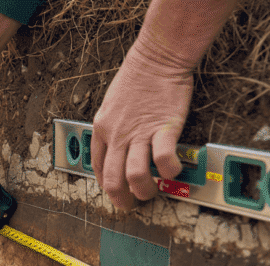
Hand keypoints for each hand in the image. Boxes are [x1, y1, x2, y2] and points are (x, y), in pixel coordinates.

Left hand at [90, 44, 193, 209]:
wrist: (157, 57)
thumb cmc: (138, 78)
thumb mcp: (112, 105)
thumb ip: (112, 128)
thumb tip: (117, 148)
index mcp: (102, 129)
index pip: (97, 167)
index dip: (106, 186)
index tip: (115, 193)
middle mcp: (117, 134)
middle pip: (112, 179)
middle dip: (121, 199)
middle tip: (131, 204)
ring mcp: (139, 133)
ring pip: (134, 175)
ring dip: (144, 191)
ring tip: (152, 192)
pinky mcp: (163, 128)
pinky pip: (163, 159)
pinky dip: (168, 171)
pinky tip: (172, 171)